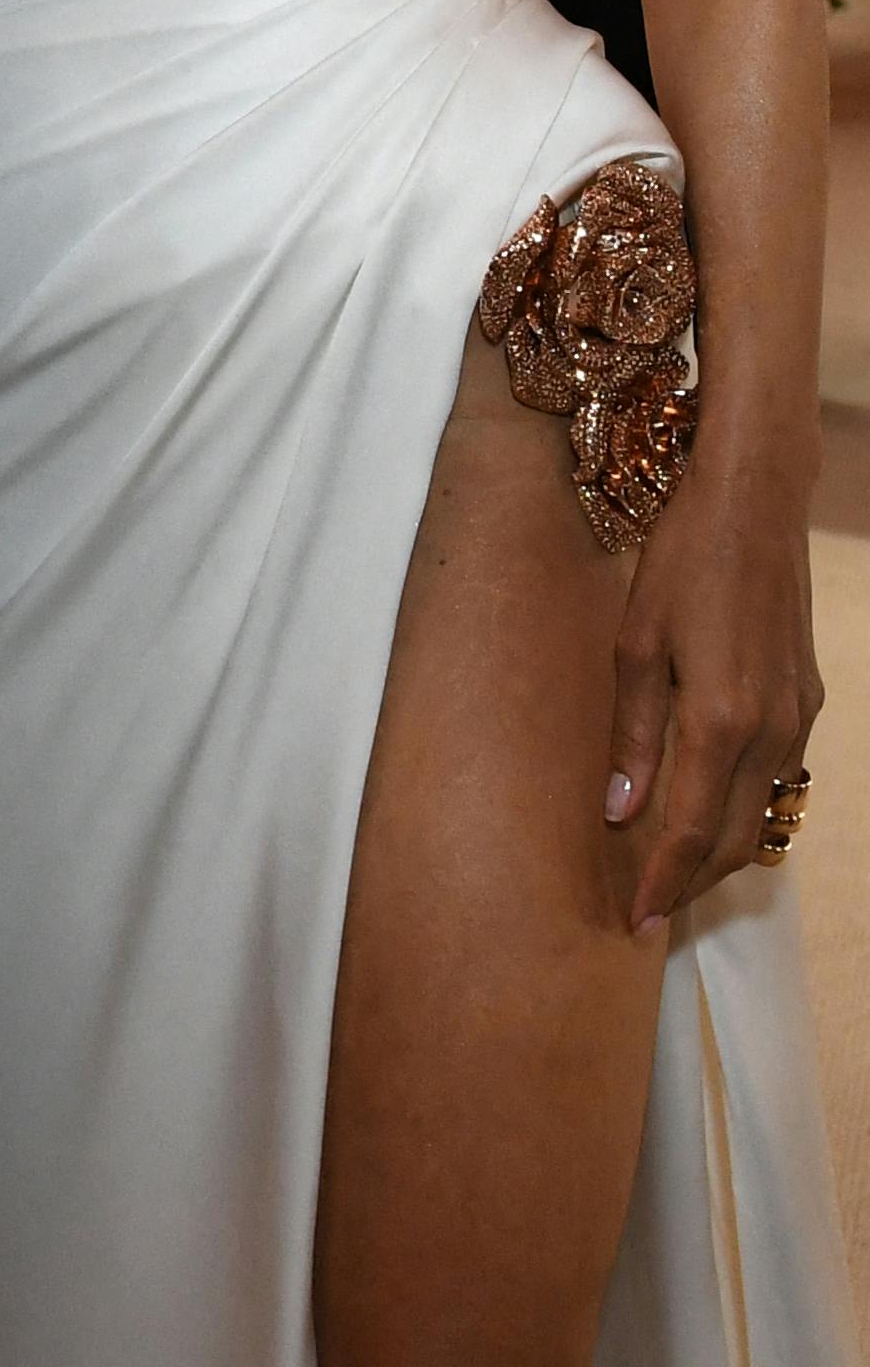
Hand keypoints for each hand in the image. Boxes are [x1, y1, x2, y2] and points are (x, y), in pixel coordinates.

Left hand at [604, 453, 822, 936]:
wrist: (754, 502)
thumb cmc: (683, 560)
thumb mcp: (636, 642)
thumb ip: (632, 734)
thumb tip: (619, 811)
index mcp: (720, 722)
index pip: (690, 833)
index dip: (662, 884)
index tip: (635, 922)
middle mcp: (770, 733)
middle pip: (734, 840)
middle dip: (693, 883)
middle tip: (649, 910)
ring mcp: (797, 719)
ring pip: (760, 813)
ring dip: (720, 849)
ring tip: (672, 868)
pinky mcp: (807, 700)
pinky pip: (776, 776)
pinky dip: (742, 804)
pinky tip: (709, 803)